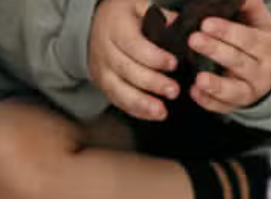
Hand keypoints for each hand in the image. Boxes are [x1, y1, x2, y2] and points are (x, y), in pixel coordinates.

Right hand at [89, 0, 179, 119]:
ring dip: (142, 104)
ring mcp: (102, 72)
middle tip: (173, 91)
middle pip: (128, 71)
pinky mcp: (103, 87)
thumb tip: (178, 28)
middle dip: (152, 83)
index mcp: (115, 28)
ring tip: (162, 112)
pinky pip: (119, 102)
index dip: (154, 57)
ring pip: (120, 91)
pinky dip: (136, 111)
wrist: (91, 28)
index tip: (173, 64)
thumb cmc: (122, 17)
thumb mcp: (137, 6)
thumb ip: (159, 16)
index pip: (135, 45)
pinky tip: (153, 115)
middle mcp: (105, 51)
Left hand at [187, 0, 270, 113]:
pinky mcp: (237, 105)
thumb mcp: (262, 23)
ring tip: (198, 79)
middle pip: (237, 62)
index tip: (206, 23)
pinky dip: (208, 101)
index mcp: (267, 46)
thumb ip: (249, 7)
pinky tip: (194, 92)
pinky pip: (222, 106)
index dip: (227, 31)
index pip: (247, 38)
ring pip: (233, 90)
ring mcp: (250, 92)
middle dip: (215, 51)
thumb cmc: (261, 43)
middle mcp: (261, 71)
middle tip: (193, 40)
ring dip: (215, 85)